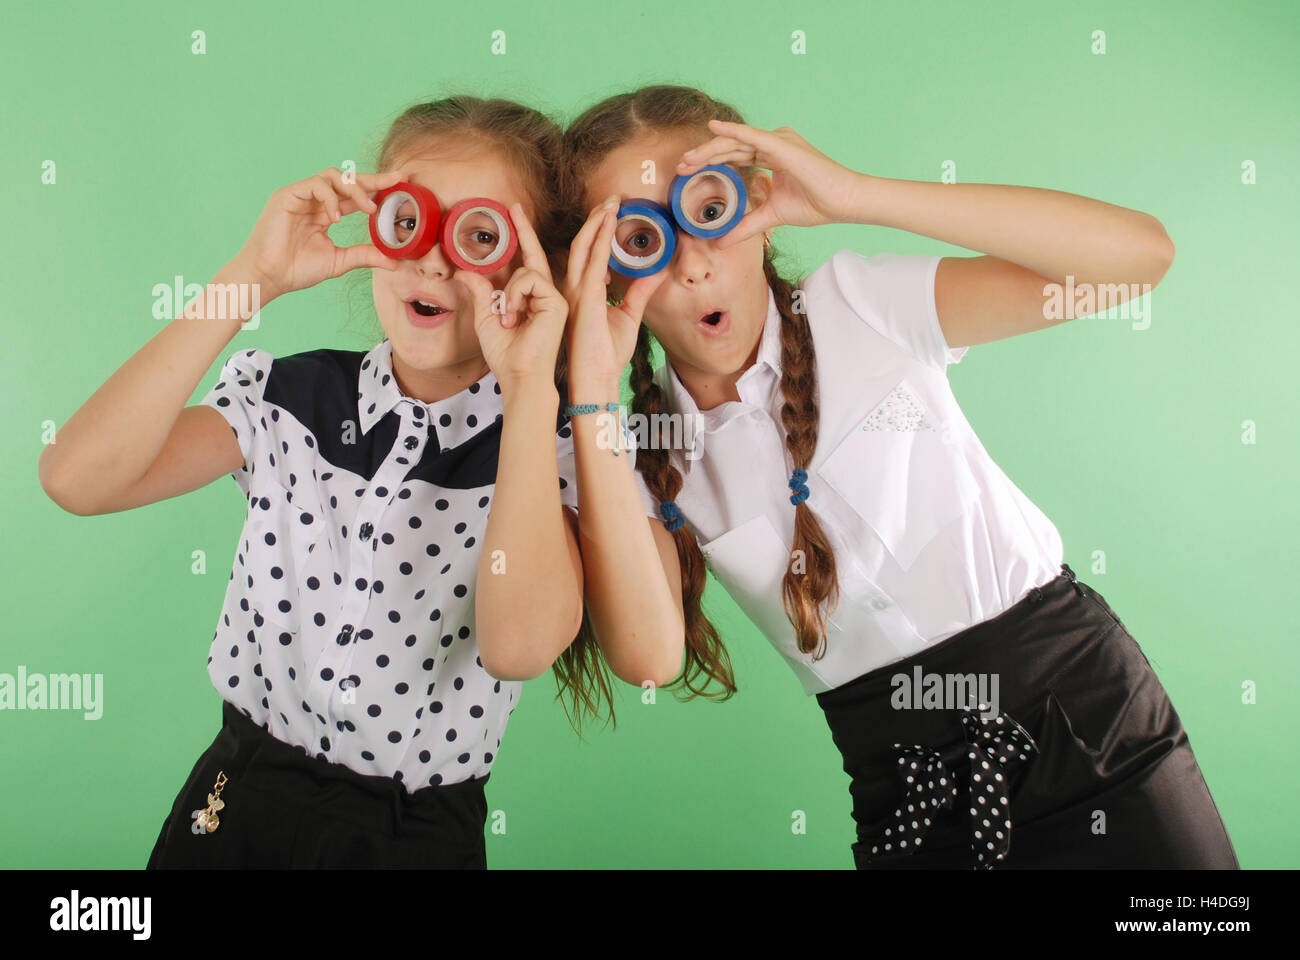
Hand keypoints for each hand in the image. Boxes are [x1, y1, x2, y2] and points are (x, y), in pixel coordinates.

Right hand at [235, 167, 402, 302]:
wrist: (270, 276)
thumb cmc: (297, 269)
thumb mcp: (340, 260)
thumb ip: (365, 255)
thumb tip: (395, 262)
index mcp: (326, 213)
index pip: (355, 195)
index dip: (376, 189)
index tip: (400, 185)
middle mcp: (314, 200)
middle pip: (347, 180)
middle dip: (373, 179)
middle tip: (396, 179)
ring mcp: (300, 195)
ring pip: (333, 177)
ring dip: (355, 190)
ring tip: (368, 209)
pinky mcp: (287, 194)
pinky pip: (315, 184)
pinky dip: (330, 198)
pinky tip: (337, 217)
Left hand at [458, 203, 568, 396]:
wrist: (519, 375)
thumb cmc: (505, 354)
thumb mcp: (486, 317)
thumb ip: (481, 292)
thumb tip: (465, 270)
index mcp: (529, 298)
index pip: (525, 263)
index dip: (520, 238)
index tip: (512, 216)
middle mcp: (544, 295)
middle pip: (533, 255)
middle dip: (524, 229)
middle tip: (514, 206)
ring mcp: (553, 296)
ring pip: (526, 270)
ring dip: (508, 292)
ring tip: (505, 316)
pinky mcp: (556, 301)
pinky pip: (530, 279)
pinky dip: (515, 294)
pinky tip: (512, 314)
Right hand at [561, 196, 667, 396]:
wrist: (597, 378)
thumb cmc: (607, 353)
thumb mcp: (629, 314)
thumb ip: (640, 290)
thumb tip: (658, 271)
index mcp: (583, 291)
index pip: (589, 253)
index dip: (598, 230)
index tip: (612, 212)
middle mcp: (575, 287)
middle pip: (582, 243)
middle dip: (595, 219)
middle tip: (612, 199)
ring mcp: (577, 291)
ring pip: (583, 246)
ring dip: (597, 222)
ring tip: (611, 203)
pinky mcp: (585, 298)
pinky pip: (594, 261)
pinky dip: (602, 240)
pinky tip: (611, 223)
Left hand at [675, 119, 865, 248]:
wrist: (843, 203)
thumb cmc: (816, 205)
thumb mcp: (771, 216)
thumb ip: (746, 226)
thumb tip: (720, 243)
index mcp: (772, 157)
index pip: (736, 155)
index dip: (712, 162)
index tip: (688, 172)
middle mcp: (774, 144)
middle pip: (732, 147)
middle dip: (704, 156)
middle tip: (680, 166)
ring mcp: (779, 141)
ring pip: (736, 141)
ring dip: (709, 148)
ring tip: (687, 158)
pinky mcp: (782, 145)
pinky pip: (751, 135)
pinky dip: (731, 131)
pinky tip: (713, 128)